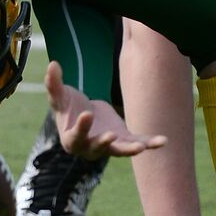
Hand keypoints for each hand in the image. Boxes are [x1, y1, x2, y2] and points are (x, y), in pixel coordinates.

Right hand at [45, 61, 164, 158]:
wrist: (84, 117)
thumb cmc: (68, 108)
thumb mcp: (59, 96)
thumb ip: (54, 84)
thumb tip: (52, 64)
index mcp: (72, 139)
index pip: (76, 135)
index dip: (81, 127)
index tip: (86, 114)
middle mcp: (90, 148)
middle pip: (97, 148)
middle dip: (104, 142)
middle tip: (111, 135)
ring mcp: (108, 147)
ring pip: (120, 150)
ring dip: (130, 149)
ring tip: (141, 147)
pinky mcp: (123, 141)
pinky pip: (137, 143)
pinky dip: (149, 143)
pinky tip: (163, 141)